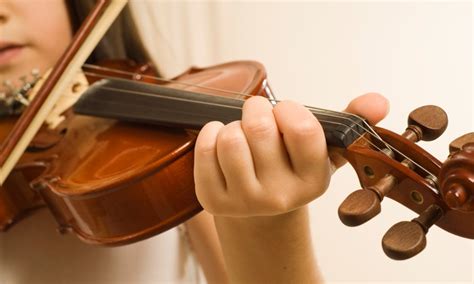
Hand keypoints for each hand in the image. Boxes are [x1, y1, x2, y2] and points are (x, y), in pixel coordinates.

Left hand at [194, 93, 388, 216]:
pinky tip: (221, 140)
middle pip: (260, 128)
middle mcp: (281, 197)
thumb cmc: (291, 169)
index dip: (289, 109)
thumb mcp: (323, 150)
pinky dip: (210, 133)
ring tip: (241, 133)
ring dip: (233, 125)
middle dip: (256, 109)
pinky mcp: (214, 200)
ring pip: (230, 138)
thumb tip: (378, 101)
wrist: (261, 210)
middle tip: (258, 114)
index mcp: (313, 181)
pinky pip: (205, 150)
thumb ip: (351, 122)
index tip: (284, 111)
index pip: (302, 129)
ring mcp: (245, 202)